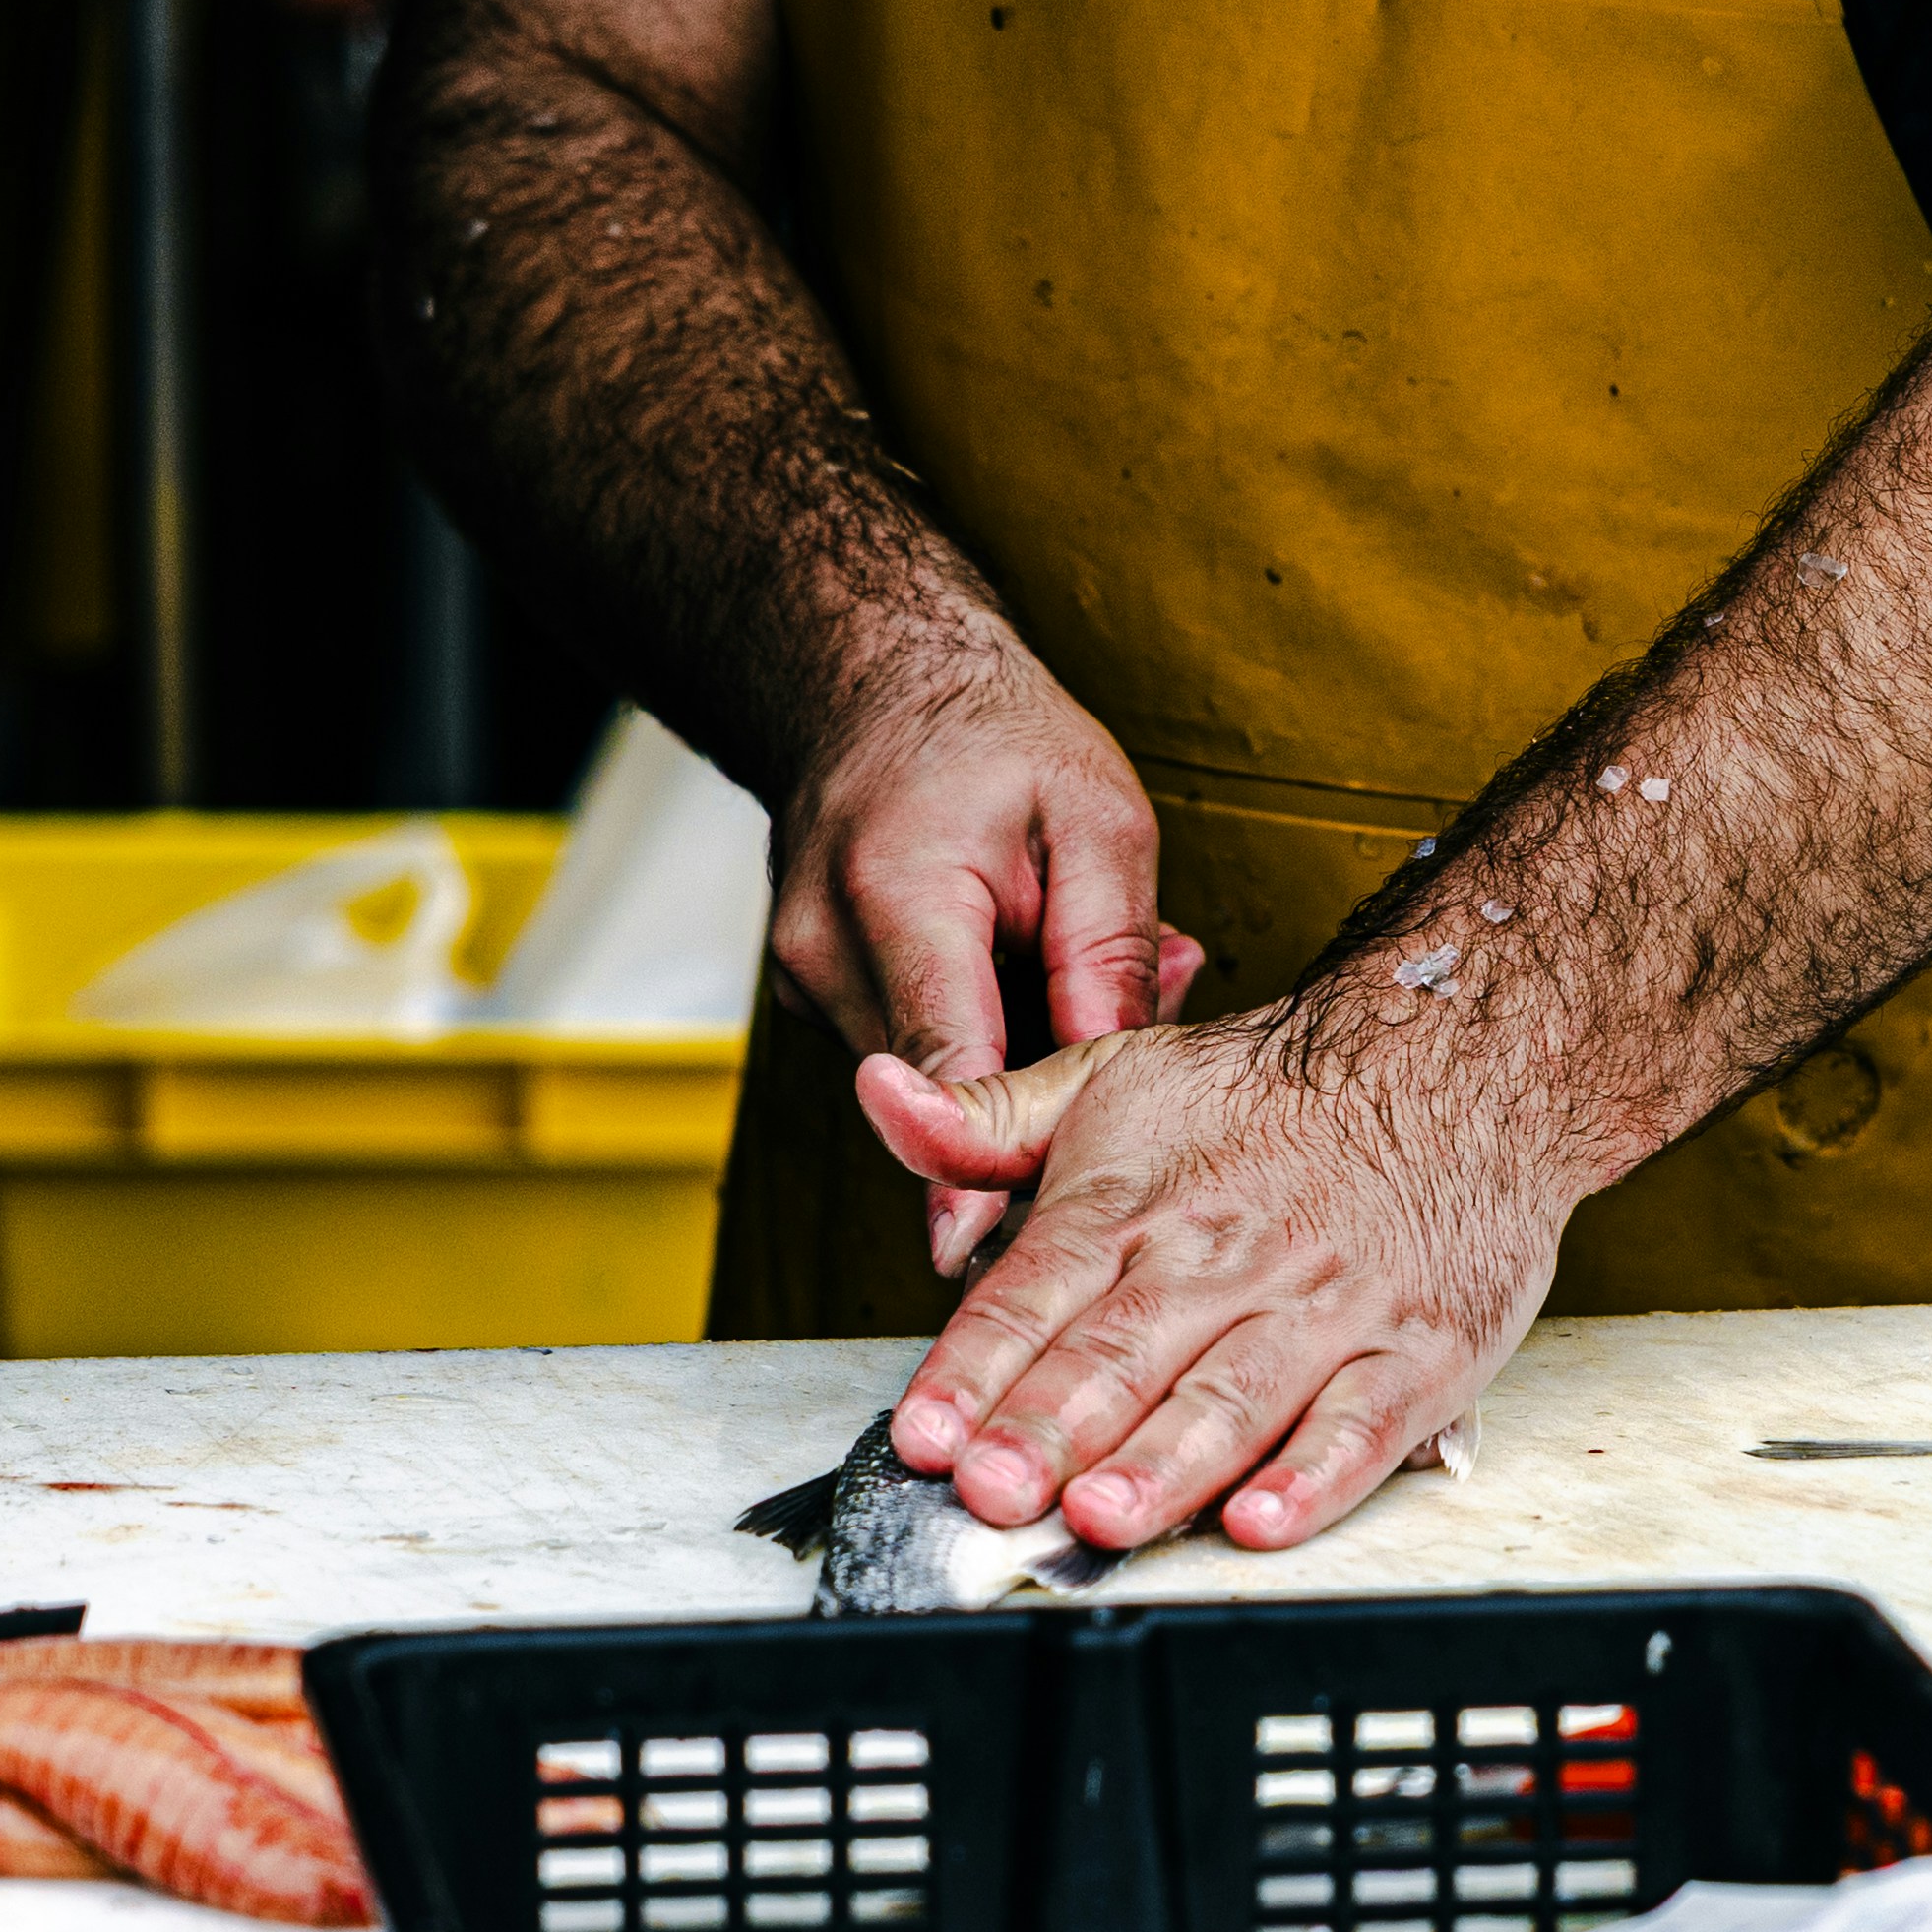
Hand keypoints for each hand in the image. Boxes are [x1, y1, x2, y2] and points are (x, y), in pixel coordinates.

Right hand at [770, 648, 1203, 1271]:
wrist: (873, 682)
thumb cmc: (995, 740)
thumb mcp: (1098, 819)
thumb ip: (1109, 952)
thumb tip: (1125, 1077)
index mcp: (899, 895)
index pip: (937, 1061)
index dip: (965, 1163)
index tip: (975, 1250)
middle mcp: (828, 948)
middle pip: (942, 1086)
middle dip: (1039, 1078)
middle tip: (1119, 997)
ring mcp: (806, 980)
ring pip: (929, 1078)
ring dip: (1008, 1049)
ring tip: (1055, 954)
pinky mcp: (812, 997)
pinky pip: (910, 1050)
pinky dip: (971, 1027)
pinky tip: (1005, 960)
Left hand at [857, 1010, 1567, 1551]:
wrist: (1459, 1057)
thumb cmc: (1272, 1096)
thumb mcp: (1114, 1077)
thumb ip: (988, 1119)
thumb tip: (879, 1095)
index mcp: (1136, 1203)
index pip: (1036, 1294)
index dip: (975, 1368)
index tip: (924, 1434)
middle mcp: (1224, 1258)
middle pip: (1125, 1354)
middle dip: (1053, 1429)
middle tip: (995, 1493)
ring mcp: (1324, 1307)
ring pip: (1234, 1395)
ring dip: (1166, 1463)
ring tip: (1104, 1518)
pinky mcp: (1418, 1348)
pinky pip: (1363, 1422)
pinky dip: (1315, 1476)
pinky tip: (1263, 1520)